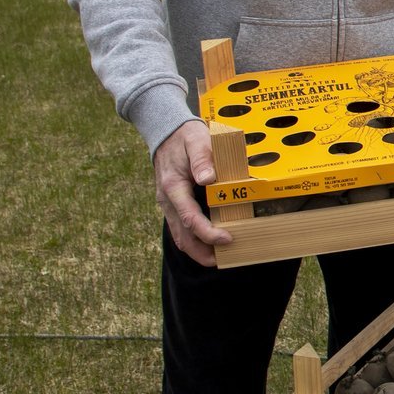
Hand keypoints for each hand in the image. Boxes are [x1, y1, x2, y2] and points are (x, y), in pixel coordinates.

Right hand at [153, 120, 234, 266]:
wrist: (166, 133)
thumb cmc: (185, 137)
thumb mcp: (196, 140)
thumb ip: (203, 158)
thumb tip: (208, 178)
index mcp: (173, 186)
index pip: (190, 218)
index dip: (208, 233)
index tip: (227, 238)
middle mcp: (168, 200)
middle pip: (182, 236)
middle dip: (202, 252)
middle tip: (225, 260)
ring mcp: (169, 205)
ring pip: (180, 236)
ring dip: (198, 250)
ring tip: (220, 259)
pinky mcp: (174, 205)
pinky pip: (181, 228)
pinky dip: (195, 240)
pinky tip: (211, 244)